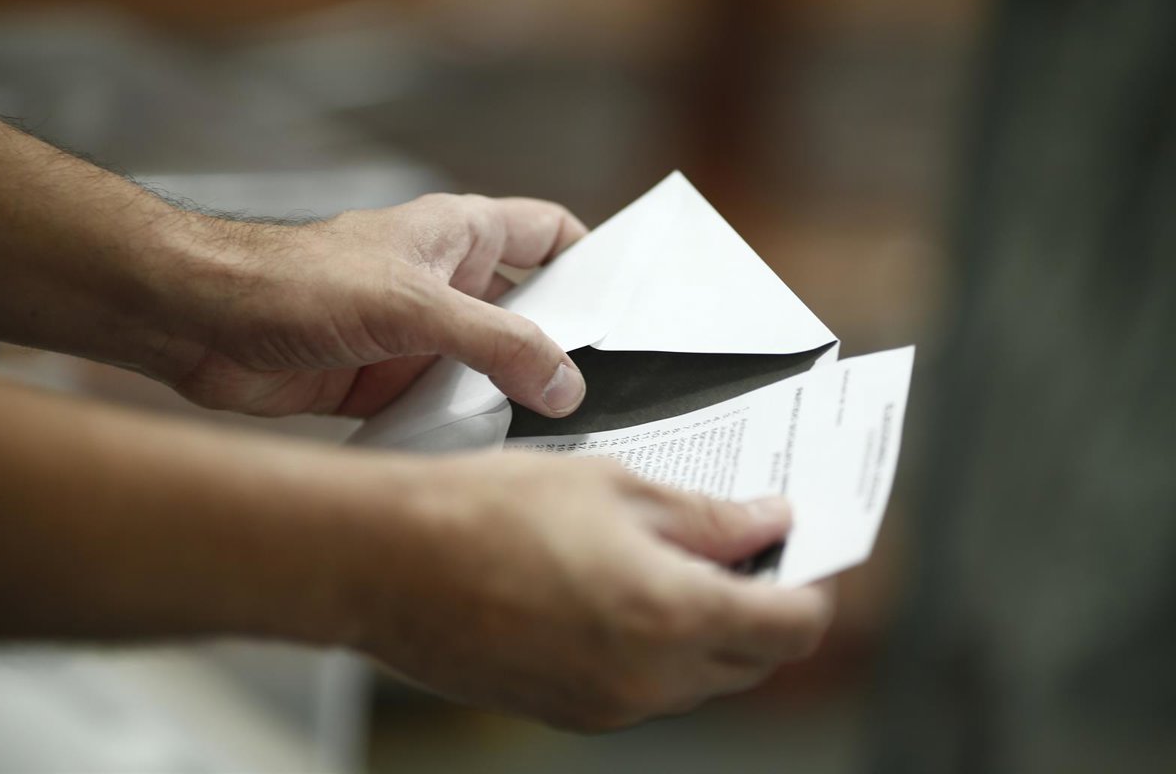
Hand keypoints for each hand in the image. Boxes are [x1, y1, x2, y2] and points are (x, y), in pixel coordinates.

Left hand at [162, 195, 588, 416]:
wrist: (199, 324)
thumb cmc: (294, 281)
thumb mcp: (414, 307)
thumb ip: (497, 344)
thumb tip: (565, 382)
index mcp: (460, 236)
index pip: (549, 234)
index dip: (592, 261)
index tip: (630, 307)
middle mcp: (446, 283)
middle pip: (529, 310)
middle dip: (562, 347)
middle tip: (611, 389)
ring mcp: (419, 335)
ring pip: (490, 367)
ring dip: (512, 398)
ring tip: (559, 435)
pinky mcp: (389, 381)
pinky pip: (448, 407)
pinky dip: (466, 429)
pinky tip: (488, 457)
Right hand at [339, 453, 833, 730]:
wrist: (386, 561)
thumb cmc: (486, 511)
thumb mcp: (614, 487)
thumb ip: (706, 517)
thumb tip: (766, 523)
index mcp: (672, 616)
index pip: (794, 627)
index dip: (811, 586)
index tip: (803, 552)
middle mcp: (648, 680)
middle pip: (753, 661)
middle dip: (764, 606)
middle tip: (744, 545)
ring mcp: (606, 706)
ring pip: (699, 679)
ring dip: (709, 628)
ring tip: (675, 560)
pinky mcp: (567, 711)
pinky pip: (644, 688)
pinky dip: (658, 648)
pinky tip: (623, 591)